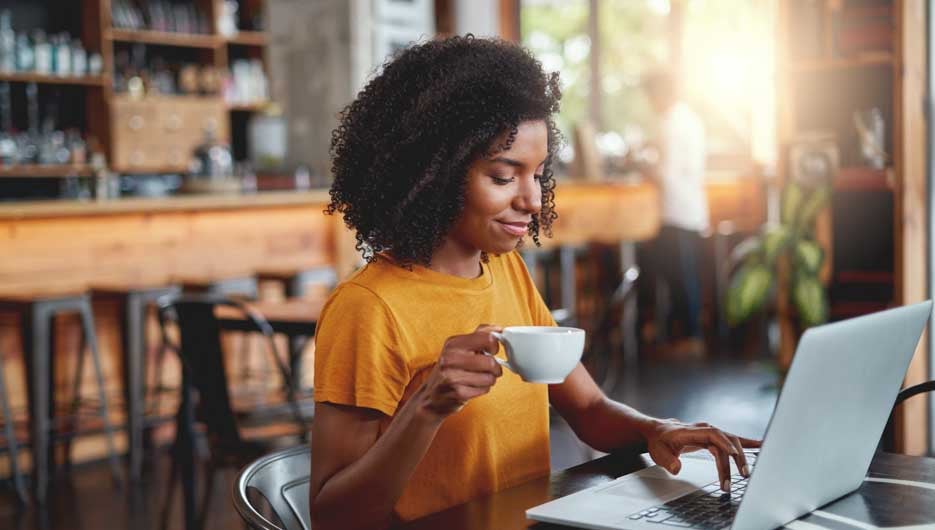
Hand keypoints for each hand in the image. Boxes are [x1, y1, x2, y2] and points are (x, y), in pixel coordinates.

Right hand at [417, 325, 503, 418]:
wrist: (431, 395)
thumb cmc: (451, 368)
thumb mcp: (459, 347)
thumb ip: (479, 335)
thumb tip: (499, 329)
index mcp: (453, 343)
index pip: (487, 338)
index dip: (495, 346)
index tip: (491, 351)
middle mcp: (450, 358)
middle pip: (490, 362)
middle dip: (495, 367)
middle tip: (490, 369)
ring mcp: (453, 376)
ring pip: (489, 378)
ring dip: (489, 380)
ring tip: (479, 378)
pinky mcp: (458, 393)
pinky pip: (484, 390)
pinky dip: (482, 389)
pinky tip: (472, 387)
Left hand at [646, 419, 761, 491]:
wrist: (658, 432)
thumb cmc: (660, 441)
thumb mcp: (659, 453)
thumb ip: (668, 461)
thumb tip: (677, 468)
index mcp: (692, 431)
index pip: (712, 435)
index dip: (724, 443)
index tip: (733, 454)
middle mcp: (705, 429)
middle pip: (726, 440)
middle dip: (735, 458)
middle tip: (740, 476)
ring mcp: (711, 432)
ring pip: (731, 442)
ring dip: (741, 457)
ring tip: (747, 473)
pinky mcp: (715, 438)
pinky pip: (733, 440)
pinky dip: (747, 443)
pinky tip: (761, 446)